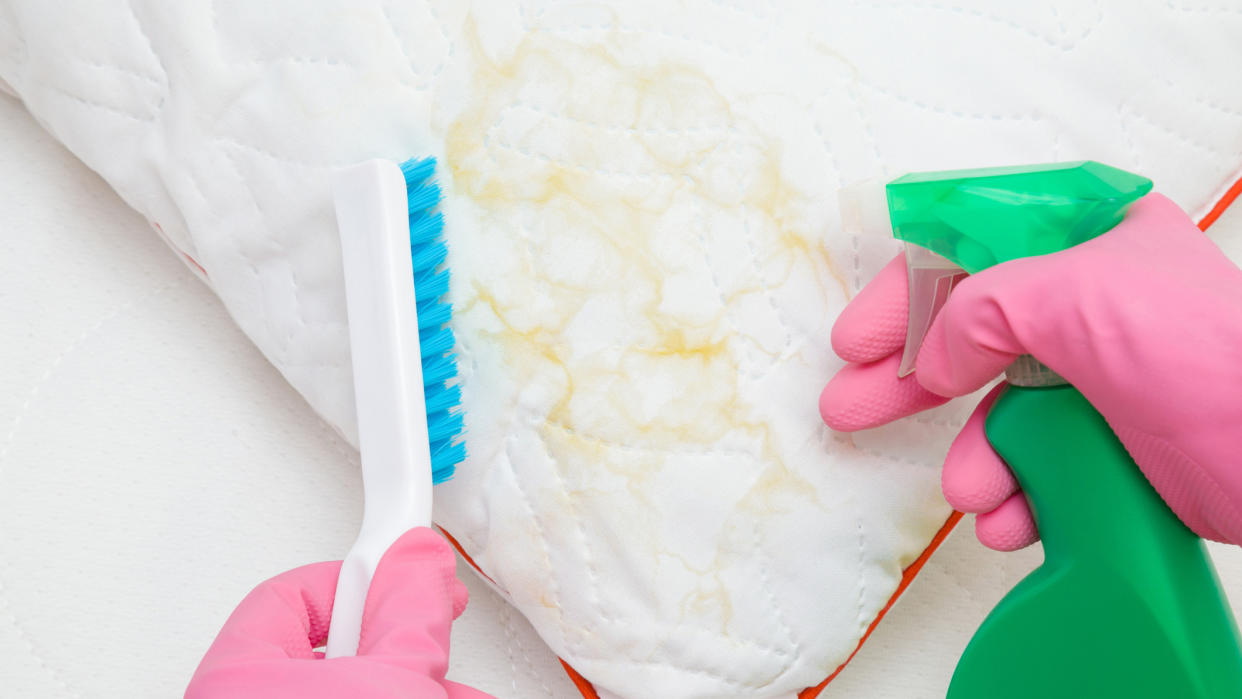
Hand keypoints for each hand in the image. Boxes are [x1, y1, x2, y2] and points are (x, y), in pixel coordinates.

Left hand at [186, 527, 493, 697]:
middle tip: (436, 642)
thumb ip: (408, 612)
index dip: (361, 571)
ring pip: (356, 688)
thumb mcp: (390, 678)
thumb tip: (417, 561)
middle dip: (400, 640)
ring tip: (457, 689)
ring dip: (417, 681)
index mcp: (235, 677)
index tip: (409, 564)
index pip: (294, 590)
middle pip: (333, 645)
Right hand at [819, 193, 1241, 550]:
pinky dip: (1016, 497)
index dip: (907, 293)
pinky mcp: (1111, 444)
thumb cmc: (1211, 354)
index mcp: (1086, 242)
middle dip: (909, 380)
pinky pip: (1036, 467)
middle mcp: (1087, 305)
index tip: (859, 337)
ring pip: (998, 414)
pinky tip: (1011, 517)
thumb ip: (982, 311)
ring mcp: (1098, 378)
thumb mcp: (1078, 295)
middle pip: (968, 336)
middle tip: (849, 407)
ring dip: (974, 459)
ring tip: (969, 492)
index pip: (970, 251)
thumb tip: (937, 358)